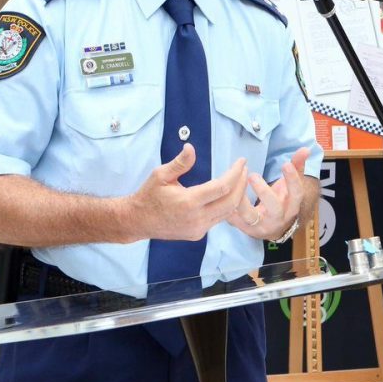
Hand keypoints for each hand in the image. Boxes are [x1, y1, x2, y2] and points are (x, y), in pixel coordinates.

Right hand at [130, 144, 248, 240]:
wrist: (138, 221)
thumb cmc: (148, 195)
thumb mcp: (160, 175)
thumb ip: (179, 163)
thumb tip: (191, 147)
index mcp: (189, 202)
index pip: (222, 187)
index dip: (236, 173)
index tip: (241, 161)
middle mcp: (197, 218)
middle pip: (231, 202)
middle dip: (242, 184)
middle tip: (245, 169)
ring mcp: (199, 228)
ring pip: (228, 213)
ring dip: (238, 196)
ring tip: (241, 180)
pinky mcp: (198, 234)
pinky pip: (219, 219)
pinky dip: (227, 206)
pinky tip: (228, 194)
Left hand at [227, 147, 308, 240]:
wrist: (274, 228)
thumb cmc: (282, 202)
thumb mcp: (289, 186)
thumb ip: (297, 167)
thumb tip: (305, 149)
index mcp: (292, 207)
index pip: (296, 194)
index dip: (293, 180)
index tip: (285, 164)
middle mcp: (278, 219)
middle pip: (274, 208)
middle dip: (263, 191)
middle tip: (252, 175)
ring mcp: (262, 226)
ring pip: (251, 216)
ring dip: (241, 201)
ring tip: (233, 185)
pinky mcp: (246, 230)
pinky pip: (235, 221)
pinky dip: (229, 210)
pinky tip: (222, 198)